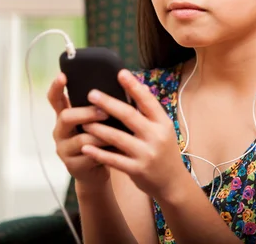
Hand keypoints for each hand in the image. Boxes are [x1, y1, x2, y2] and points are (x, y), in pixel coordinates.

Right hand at [48, 72, 110, 188]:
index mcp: (65, 115)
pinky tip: (116, 148)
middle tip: (105, 111)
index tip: (62, 75)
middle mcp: (60, 130)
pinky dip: (104, 151)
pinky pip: (89, 156)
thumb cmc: (99, 140)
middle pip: (66, 117)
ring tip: (117, 132)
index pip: (55, 99)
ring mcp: (64, 148)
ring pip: (81, 139)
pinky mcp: (72, 165)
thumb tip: (133, 84)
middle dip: (87, 113)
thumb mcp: (97, 122)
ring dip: (101, 134)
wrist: (96, 172)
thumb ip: (104, 106)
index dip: (57, 87)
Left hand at [80, 69, 186, 200]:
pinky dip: (98, 153)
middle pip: (129, 116)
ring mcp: (146, 154)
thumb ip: (148, 113)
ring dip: (99, 129)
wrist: (172, 182)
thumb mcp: (162, 130)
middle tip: (91, 94)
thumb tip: (136, 86)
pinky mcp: (137, 170)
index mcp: (162, 122)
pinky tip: (85, 147)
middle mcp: (156, 136)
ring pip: (118, 138)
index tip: (120, 73)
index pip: (148, 100)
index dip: (134, 86)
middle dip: (109, 104)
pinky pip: (114, 160)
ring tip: (84, 121)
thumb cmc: (163, 150)